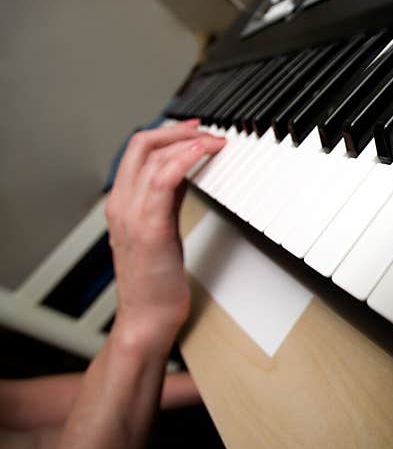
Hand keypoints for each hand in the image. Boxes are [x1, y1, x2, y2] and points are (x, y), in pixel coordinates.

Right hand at [105, 119, 224, 356]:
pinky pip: (163, 180)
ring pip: (152, 156)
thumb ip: (167, 199)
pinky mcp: (149, 228)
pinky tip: (204, 153)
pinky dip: (185, 159)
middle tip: (208, 131)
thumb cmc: (156, 281)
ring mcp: (132, 214)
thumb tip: (185, 172)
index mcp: (122, 203)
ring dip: (188, 141)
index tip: (196, 130)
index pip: (137, 150)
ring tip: (215, 141)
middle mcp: (121, 203)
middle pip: (141, 144)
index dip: (167, 133)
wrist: (147, 318)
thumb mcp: (162, 229)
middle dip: (178, 131)